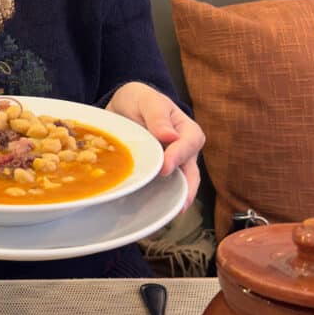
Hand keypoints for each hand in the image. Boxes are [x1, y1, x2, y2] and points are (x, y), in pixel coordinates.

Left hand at [105, 82, 204, 209]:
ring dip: (173, 200)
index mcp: (187, 130)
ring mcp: (172, 167)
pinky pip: (161, 191)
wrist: (122, 108)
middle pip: (191, 173)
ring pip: (179, 186)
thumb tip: (170, 136)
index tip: (165, 167)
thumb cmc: (140, 100)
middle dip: (185, 190)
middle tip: (176, 204)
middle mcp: (184, 152)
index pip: (189, 144)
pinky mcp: (156, 177)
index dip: (179, 156)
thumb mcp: (147, 100)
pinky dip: (157, 201)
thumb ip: (158, 116)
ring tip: (166, 214)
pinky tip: (149, 211)